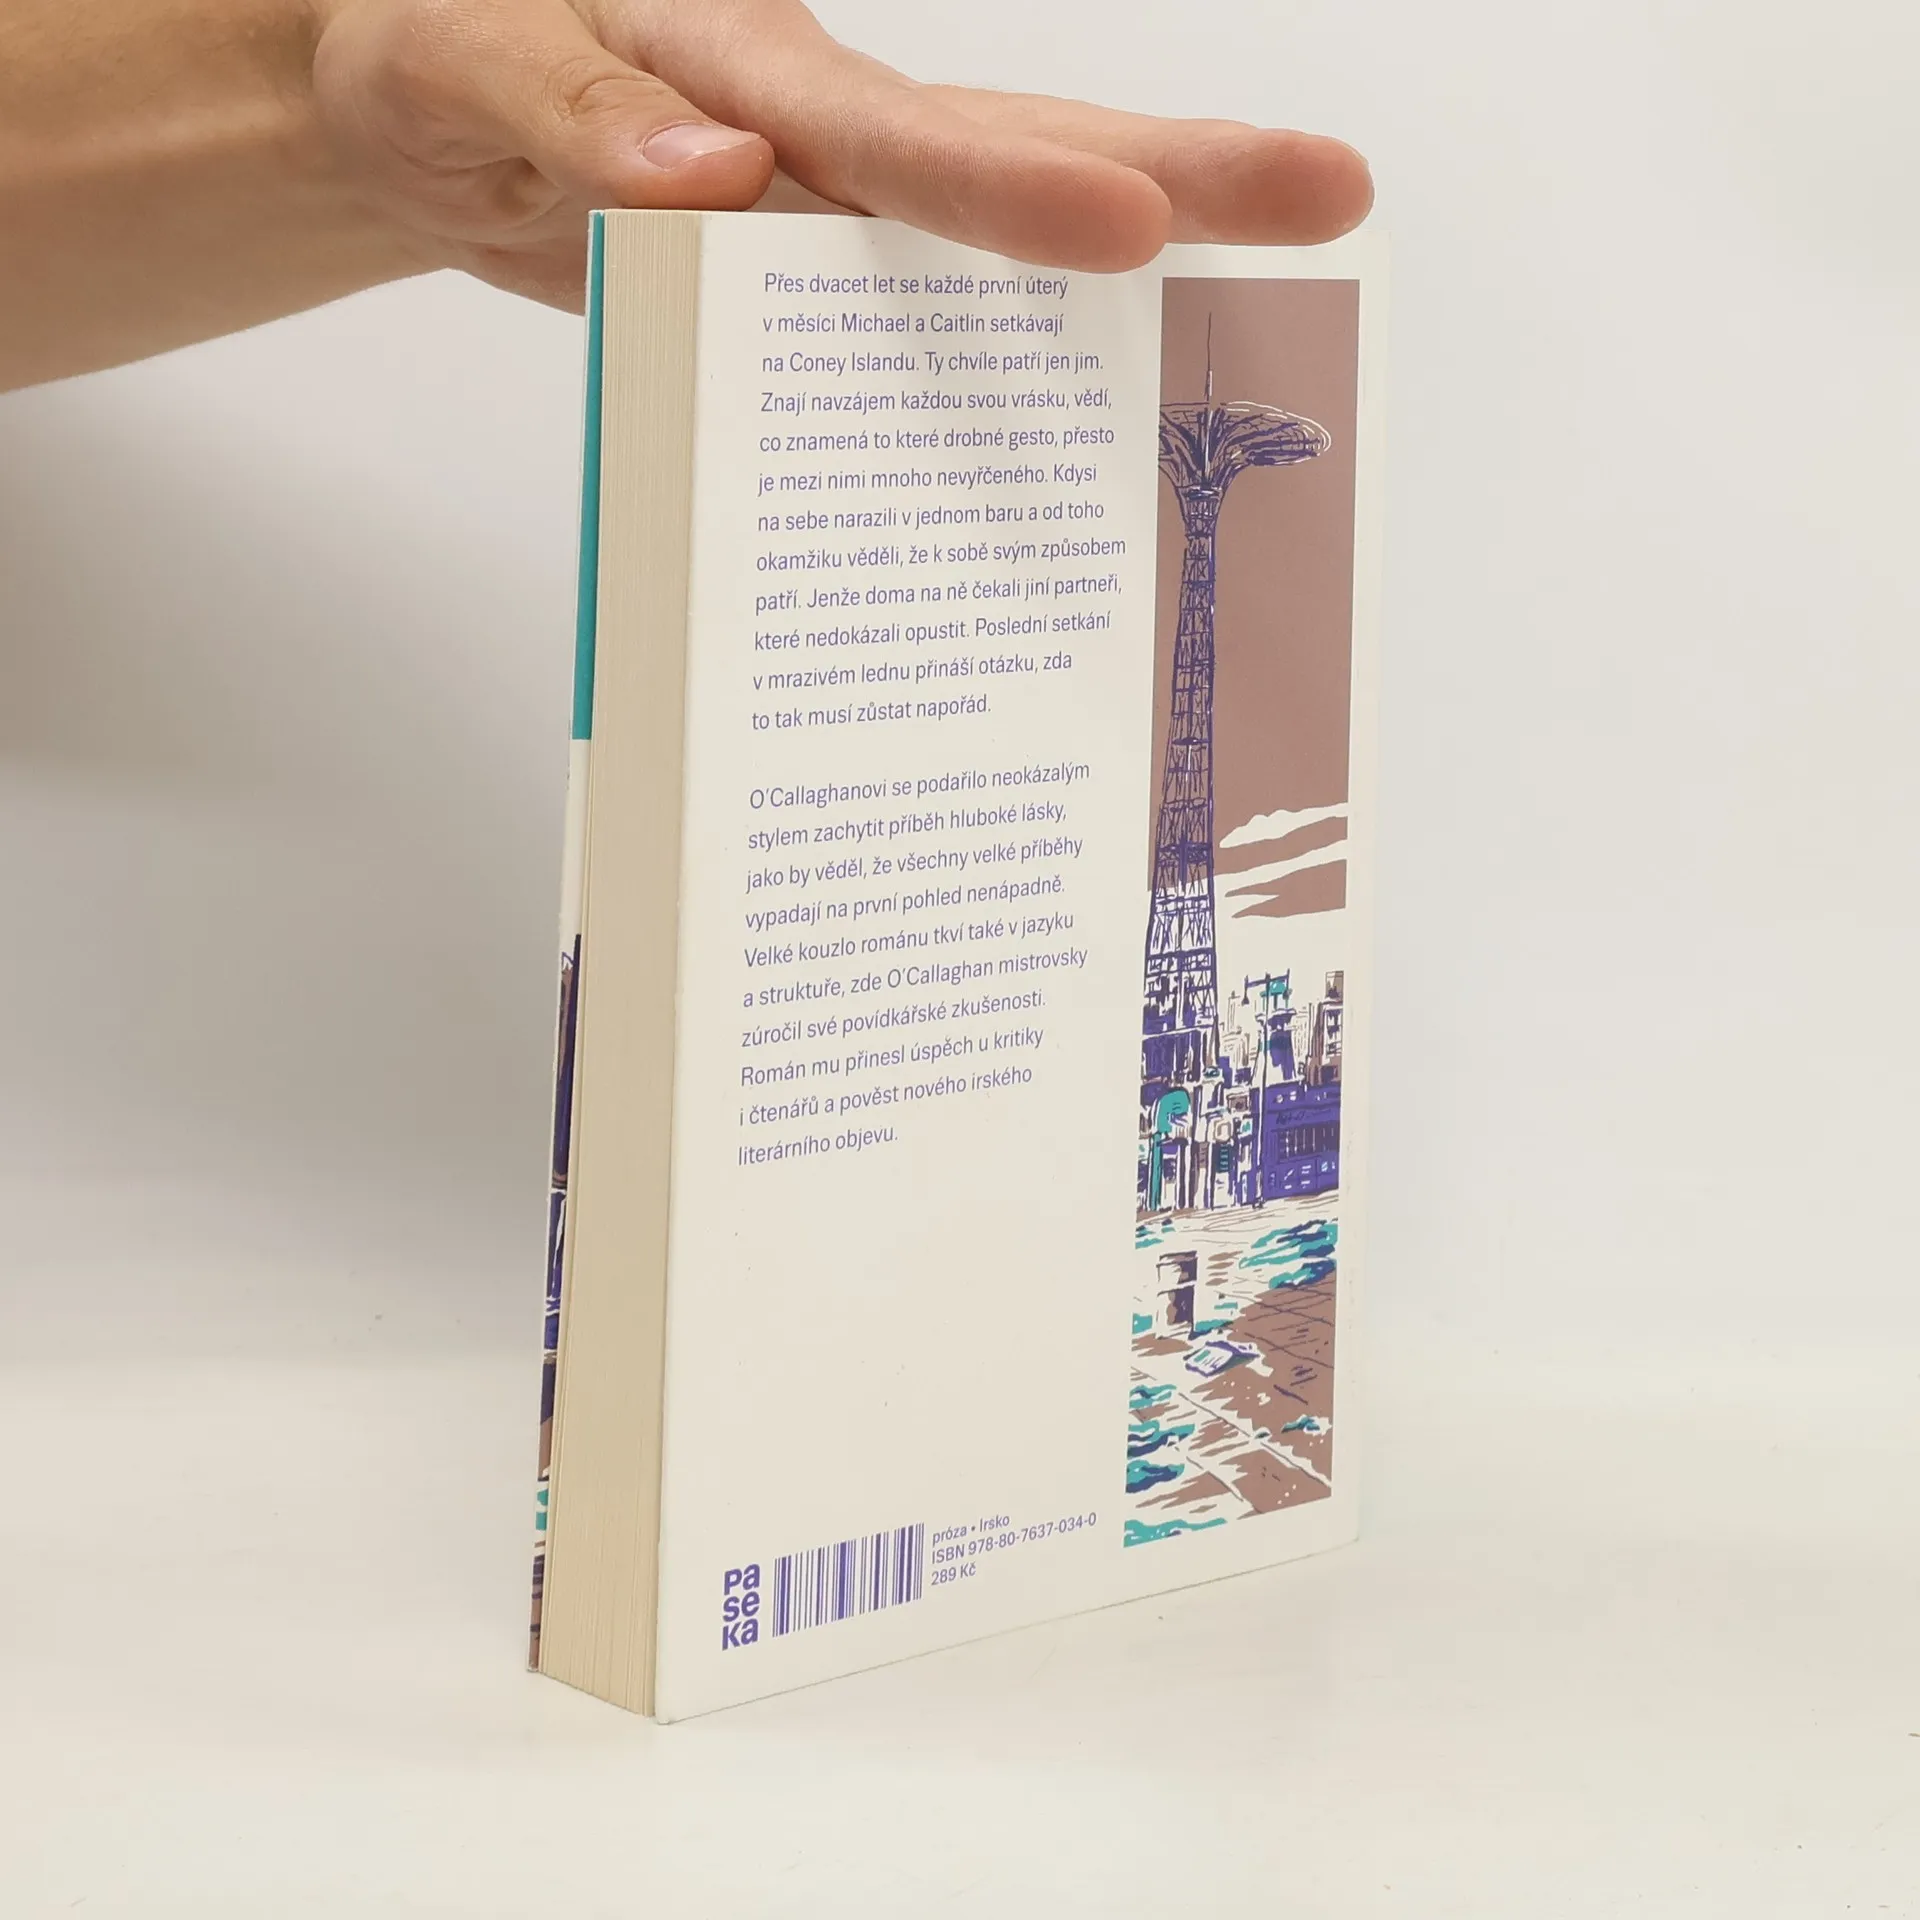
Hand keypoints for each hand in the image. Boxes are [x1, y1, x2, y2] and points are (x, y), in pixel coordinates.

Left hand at [311, 0, 1372, 305]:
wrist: (419, 111)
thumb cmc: (435, 58)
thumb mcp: (456, 64)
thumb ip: (573, 113)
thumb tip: (711, 184)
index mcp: (736, 65)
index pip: (886, 129)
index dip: (1010, 186)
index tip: (1129, 221)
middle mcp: (811, 130)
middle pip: (1011, 146)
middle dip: (1174, 173)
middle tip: (1333, 189)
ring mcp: (824, 205)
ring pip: (991, 236)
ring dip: (1127, 278)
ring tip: (1276, 303)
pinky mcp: (810, 274)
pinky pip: (910, 330)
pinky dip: (993, 379)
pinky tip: (1078, 435)